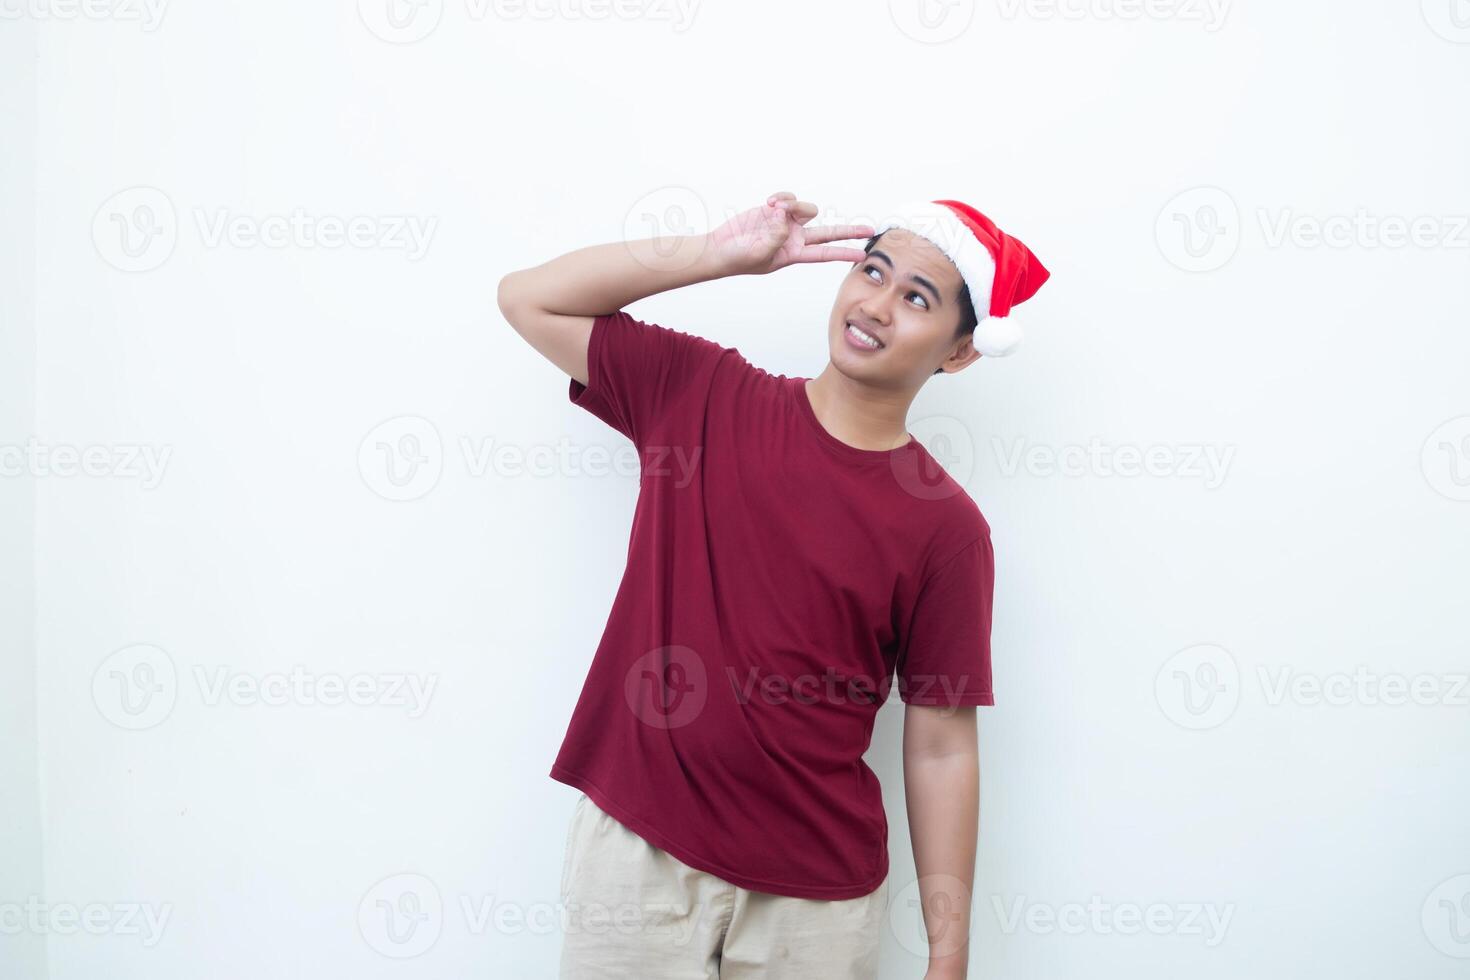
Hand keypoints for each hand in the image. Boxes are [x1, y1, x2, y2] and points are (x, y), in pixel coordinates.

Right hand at [706, 191, 874, 276]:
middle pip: (828, 232)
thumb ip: (777, 237)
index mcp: (794, 254)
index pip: (824, 254)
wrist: (720, 247)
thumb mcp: (760, 253)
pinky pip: (789, 199)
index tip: (862, 256)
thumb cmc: (738, 258)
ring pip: (807, 209)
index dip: (844, 253)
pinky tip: (769, 203)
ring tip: (774, 209)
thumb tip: (787, 218)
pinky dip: (782, 198)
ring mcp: (786, 223)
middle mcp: (795, 238)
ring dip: (794, 205)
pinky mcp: (776, 210)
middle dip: (849, 231)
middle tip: (869, 229)